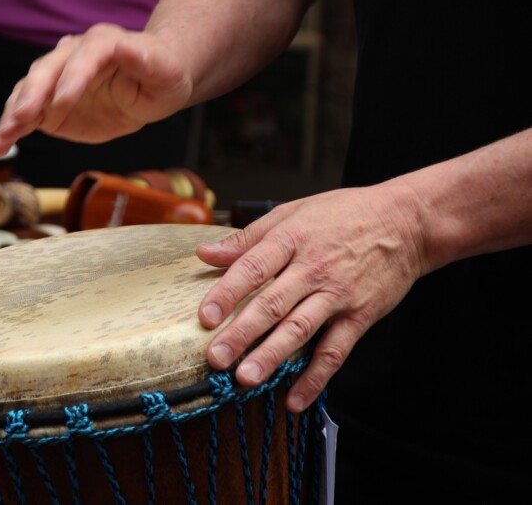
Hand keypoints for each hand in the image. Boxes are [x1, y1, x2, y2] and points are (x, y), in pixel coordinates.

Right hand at [0, 24, 192, 155]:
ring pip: (29, 91)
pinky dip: (11, 130)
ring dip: (13, 115)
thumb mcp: (162, 68)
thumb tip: (130, 49)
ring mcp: (57, 81)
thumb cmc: (160, 74)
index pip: (85, 55)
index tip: (63, 102)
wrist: (149, 87)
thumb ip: (143, 59)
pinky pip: (26, 116)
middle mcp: (73, 56)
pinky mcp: (49, 106)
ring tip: (1, 137)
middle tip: (24, 117)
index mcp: (103, 43)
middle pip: (47, 70)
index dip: (73, 77)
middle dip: (33, 94)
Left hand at [197, 181, 426, 412]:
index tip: (205, 318)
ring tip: (247, 378)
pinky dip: (316, 377)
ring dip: (272, 356)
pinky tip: (295, 399)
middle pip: (272, 304)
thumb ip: (247, 239)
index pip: (252, 268)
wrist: (406, 222)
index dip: (227, 293)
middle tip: (216, 359)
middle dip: (241, 333)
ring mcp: (338, 295)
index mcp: (291, 239)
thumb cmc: (344, 215)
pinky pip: (335, 351)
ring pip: (300, 330)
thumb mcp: (292, 212)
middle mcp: (313, 268)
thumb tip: (205, 253)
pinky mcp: (360, 316)